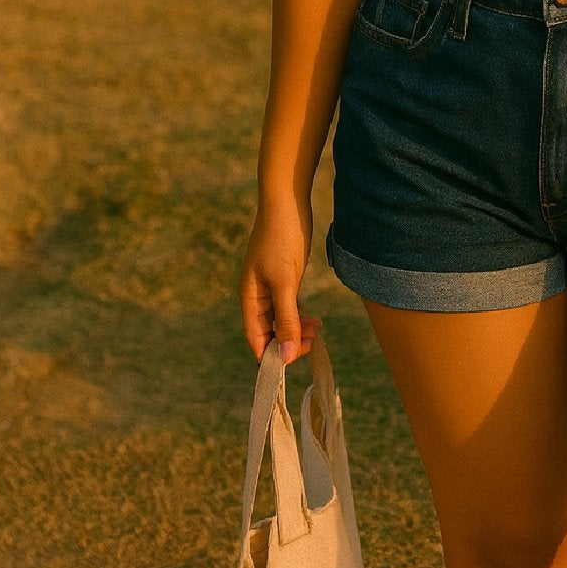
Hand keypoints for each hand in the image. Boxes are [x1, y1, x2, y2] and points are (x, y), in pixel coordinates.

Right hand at [238, 192, 323, 365]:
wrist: (288, 203)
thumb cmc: (282, 239)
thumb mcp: (285, 281)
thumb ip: (286, 318)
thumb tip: (285, 356)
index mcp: (250, 297)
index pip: (256, 337)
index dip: (270, 355)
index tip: (291, 365)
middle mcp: (257, 295)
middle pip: (268, 331)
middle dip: (288, 342)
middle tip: (312, 342)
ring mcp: (271, 286)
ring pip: (281, 319)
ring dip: (296, 329)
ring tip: (317, 331)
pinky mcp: (284, 277)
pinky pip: (289, 306)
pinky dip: (300, 315)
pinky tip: (314, 320)